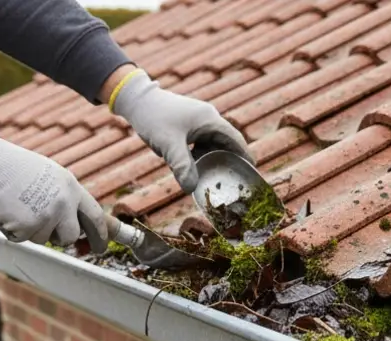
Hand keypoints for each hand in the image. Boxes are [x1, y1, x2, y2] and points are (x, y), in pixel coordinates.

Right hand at [0, 127, 107, 247]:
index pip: (95, 216)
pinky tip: (8, 210)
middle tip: (46, 228)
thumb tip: (74, 221)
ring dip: (31, 229)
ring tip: (19, 206)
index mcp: (71, 187)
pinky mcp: (27, 227)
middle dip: (59, 237)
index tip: (102, 246)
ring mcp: (46, 216)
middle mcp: (63, 203)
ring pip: (44, 238)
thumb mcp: (49, 175)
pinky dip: (13, 229)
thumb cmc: (13, 167)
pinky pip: (23, 238)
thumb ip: (64, 196)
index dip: (101, 234)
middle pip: (70, 236)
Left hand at [110, 69, 251, 192]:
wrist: (137, 101)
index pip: (235, 140)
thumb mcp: (168, 144)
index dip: (245, 156)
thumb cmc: (154, 117)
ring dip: (213, 161)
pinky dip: (201, 157)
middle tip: (234, 181)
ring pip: (212, 146)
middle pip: (226, 144)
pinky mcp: (189, 127)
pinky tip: (196, 169)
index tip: (253, 171)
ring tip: (215, 179)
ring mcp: (198, 122)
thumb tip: (192, 188)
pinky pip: (201, 144)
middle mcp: (208, 119)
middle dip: (229, 162)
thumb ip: (182, 166)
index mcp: (210, 120)